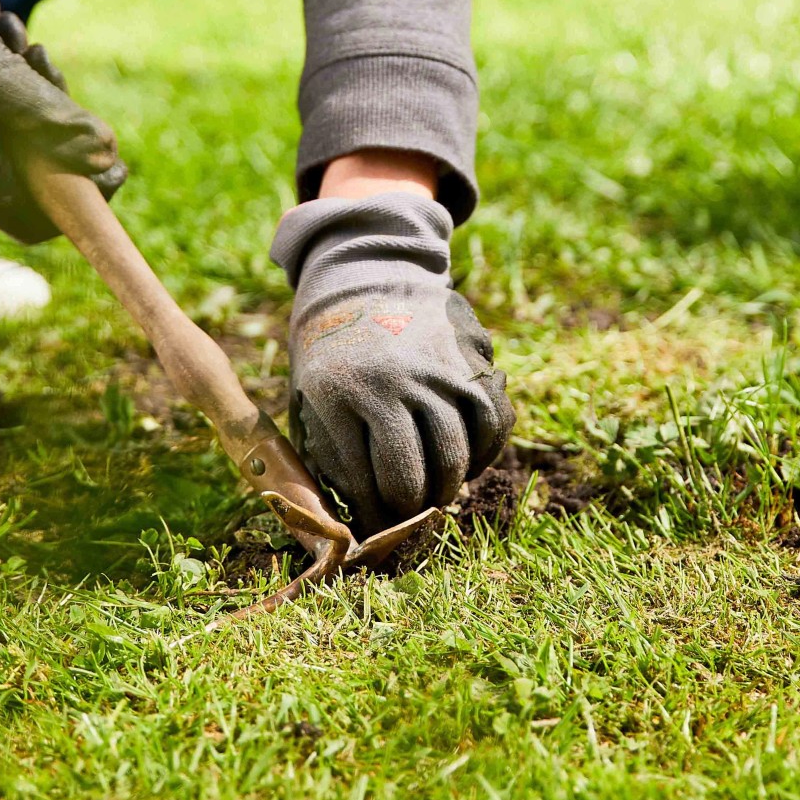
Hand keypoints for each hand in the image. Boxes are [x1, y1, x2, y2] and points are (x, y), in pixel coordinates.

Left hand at [271, 193, 513, 534]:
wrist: (362, 272)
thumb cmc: (329, 349)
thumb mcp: (308, 394)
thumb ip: (326, 454)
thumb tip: (353, 522)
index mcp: (338, 393)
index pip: (363, 484)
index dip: (372, 517)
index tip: (374, 526)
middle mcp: (389, 382)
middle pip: (412, 477)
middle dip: (410, 509)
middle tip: (406, 513)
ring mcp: (433, 369)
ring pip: (455, 455)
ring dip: (447, 486)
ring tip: (435, 491)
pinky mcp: (467, 357)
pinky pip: (491, 421)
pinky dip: (484, 450)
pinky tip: (466, 457)